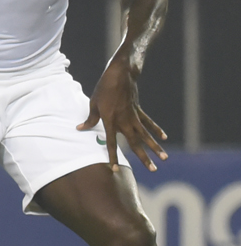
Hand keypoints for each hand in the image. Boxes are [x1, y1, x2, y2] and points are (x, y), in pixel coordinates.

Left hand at [80, 54, 166, 171]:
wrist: (119, 75)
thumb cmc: (103, 89)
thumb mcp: (93, 103)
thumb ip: (90, 119)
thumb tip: (80, 129)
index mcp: (110, 121)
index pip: (111, 143)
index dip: (112, 156)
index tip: (115, 169)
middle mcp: (124, 121)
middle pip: (135, 143)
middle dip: (144, 157)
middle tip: (153, 170)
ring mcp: (134, 116)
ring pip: (145, 135)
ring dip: (155, 147)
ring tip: (164, 158)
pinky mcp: (139, 110)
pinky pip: (148, 122)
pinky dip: (156, 130)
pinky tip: (163, 138)